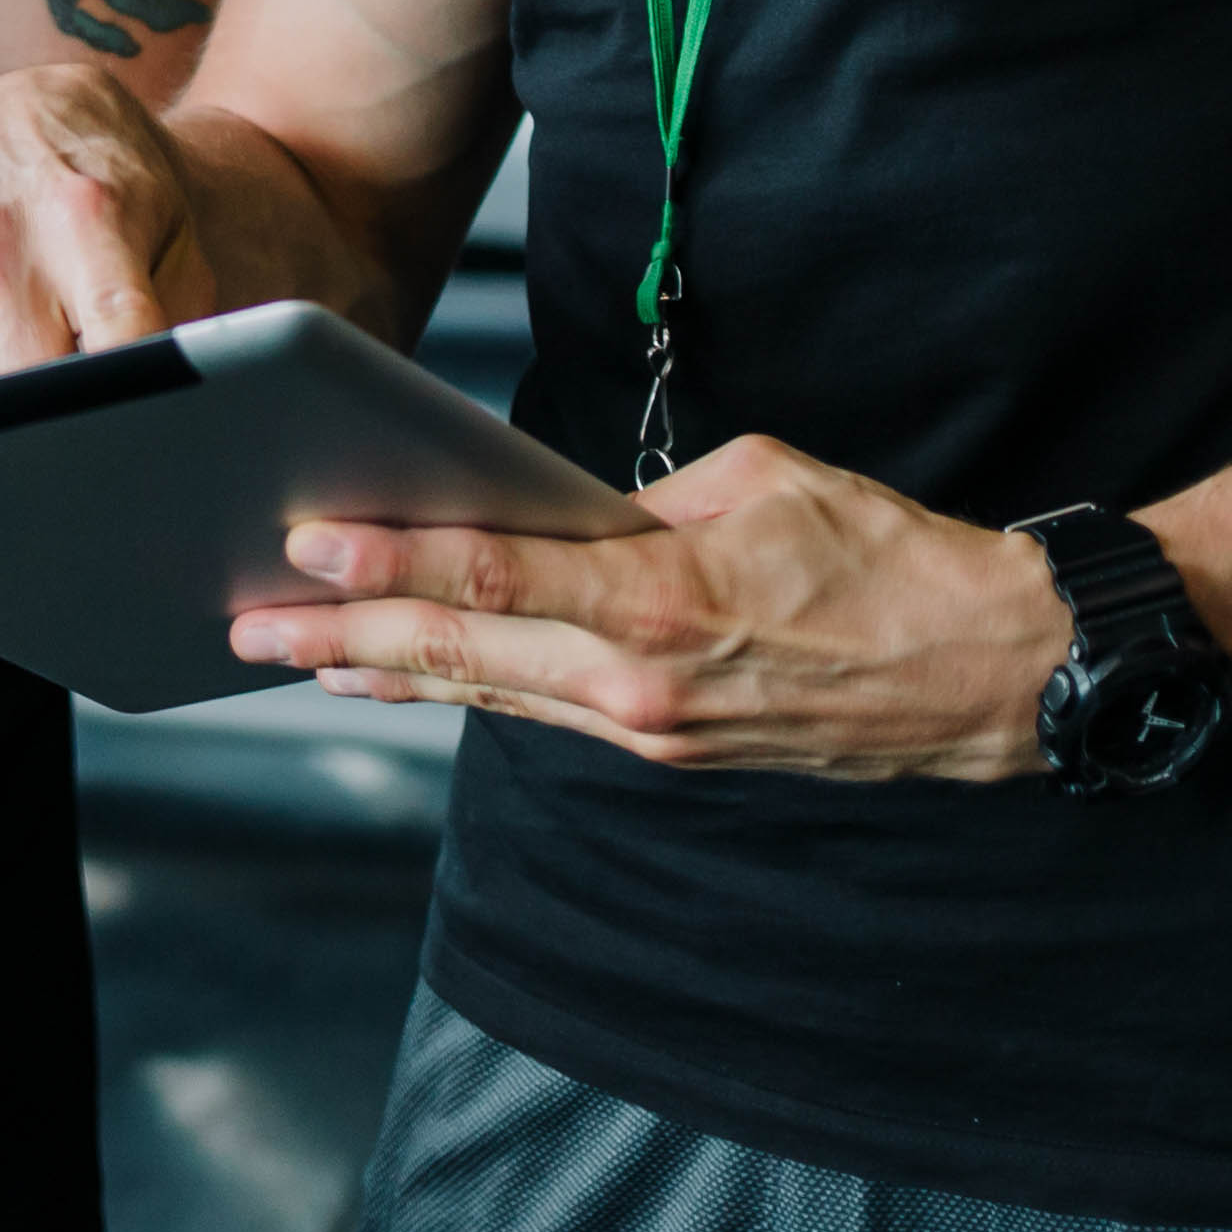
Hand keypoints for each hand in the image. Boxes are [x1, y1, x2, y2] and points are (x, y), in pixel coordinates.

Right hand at [0, 62, 223, 391]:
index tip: (146, 429)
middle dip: (72, 415)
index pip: (115, 345)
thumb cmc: (111, 190)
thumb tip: (162, 408)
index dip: (133, 403)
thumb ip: (176, 323)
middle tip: (91, 399)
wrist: (18, 116)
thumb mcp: (174, 237)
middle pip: (37, 394)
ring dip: (9, 411)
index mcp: (82, 218)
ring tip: (35, 358)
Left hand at [234, 430, 1065, 784]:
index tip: (304, 544)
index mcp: (665, 604)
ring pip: (491, 693)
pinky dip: (464, 691)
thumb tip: (562, 512)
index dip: (392, 564)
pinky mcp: (670, 750)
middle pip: (463, 656)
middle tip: (243, 621)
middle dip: (340, 638)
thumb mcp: (762, 481)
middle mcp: (643, 687)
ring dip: (384, 674)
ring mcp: (653, 733)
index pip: (497, 579)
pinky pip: (541, 712)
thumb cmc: (888, 556)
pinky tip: (400, 682)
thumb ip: (643, 501)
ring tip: (291, 653)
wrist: (988, 674)